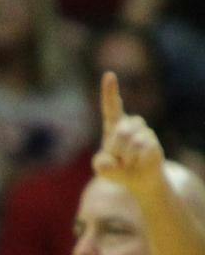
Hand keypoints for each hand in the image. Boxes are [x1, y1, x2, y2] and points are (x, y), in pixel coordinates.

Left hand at [93, 69, 166, 197]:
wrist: (139, 179)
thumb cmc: (118, 169)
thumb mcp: (103, 168)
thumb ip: (101, 165)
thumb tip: (108, 161)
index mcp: (113, 125)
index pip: (111, 106)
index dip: (110, 91)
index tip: (110, 75)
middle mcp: (130, 124)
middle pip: (120, 132)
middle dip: (116, 150)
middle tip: (119, 159)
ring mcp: (144, 131)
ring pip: (131, 141)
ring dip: (126, 156)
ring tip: (129, 160)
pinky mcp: (154, 142)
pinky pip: (143, 149)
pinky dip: (137, 161)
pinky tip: (139, 162)